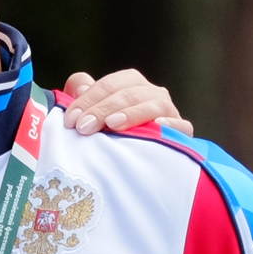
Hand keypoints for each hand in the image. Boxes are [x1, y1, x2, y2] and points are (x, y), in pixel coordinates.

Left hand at [56, 69, 186, 137]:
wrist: (129, 169)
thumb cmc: (106, 136)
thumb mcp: (90, 116)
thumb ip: (81, 97)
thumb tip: (79, 85)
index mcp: (131, 84)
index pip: (111, 84)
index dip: (88, 99)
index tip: (71, 120)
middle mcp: (152, 94)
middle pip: (130, 93)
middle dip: (103, 108)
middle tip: (84, 127)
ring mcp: (169, 112)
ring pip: (155, 104)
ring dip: (132, 113)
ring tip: (112, 124)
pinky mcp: (181, 132)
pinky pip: (181, 125)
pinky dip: (169, 124)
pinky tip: (156, 126)